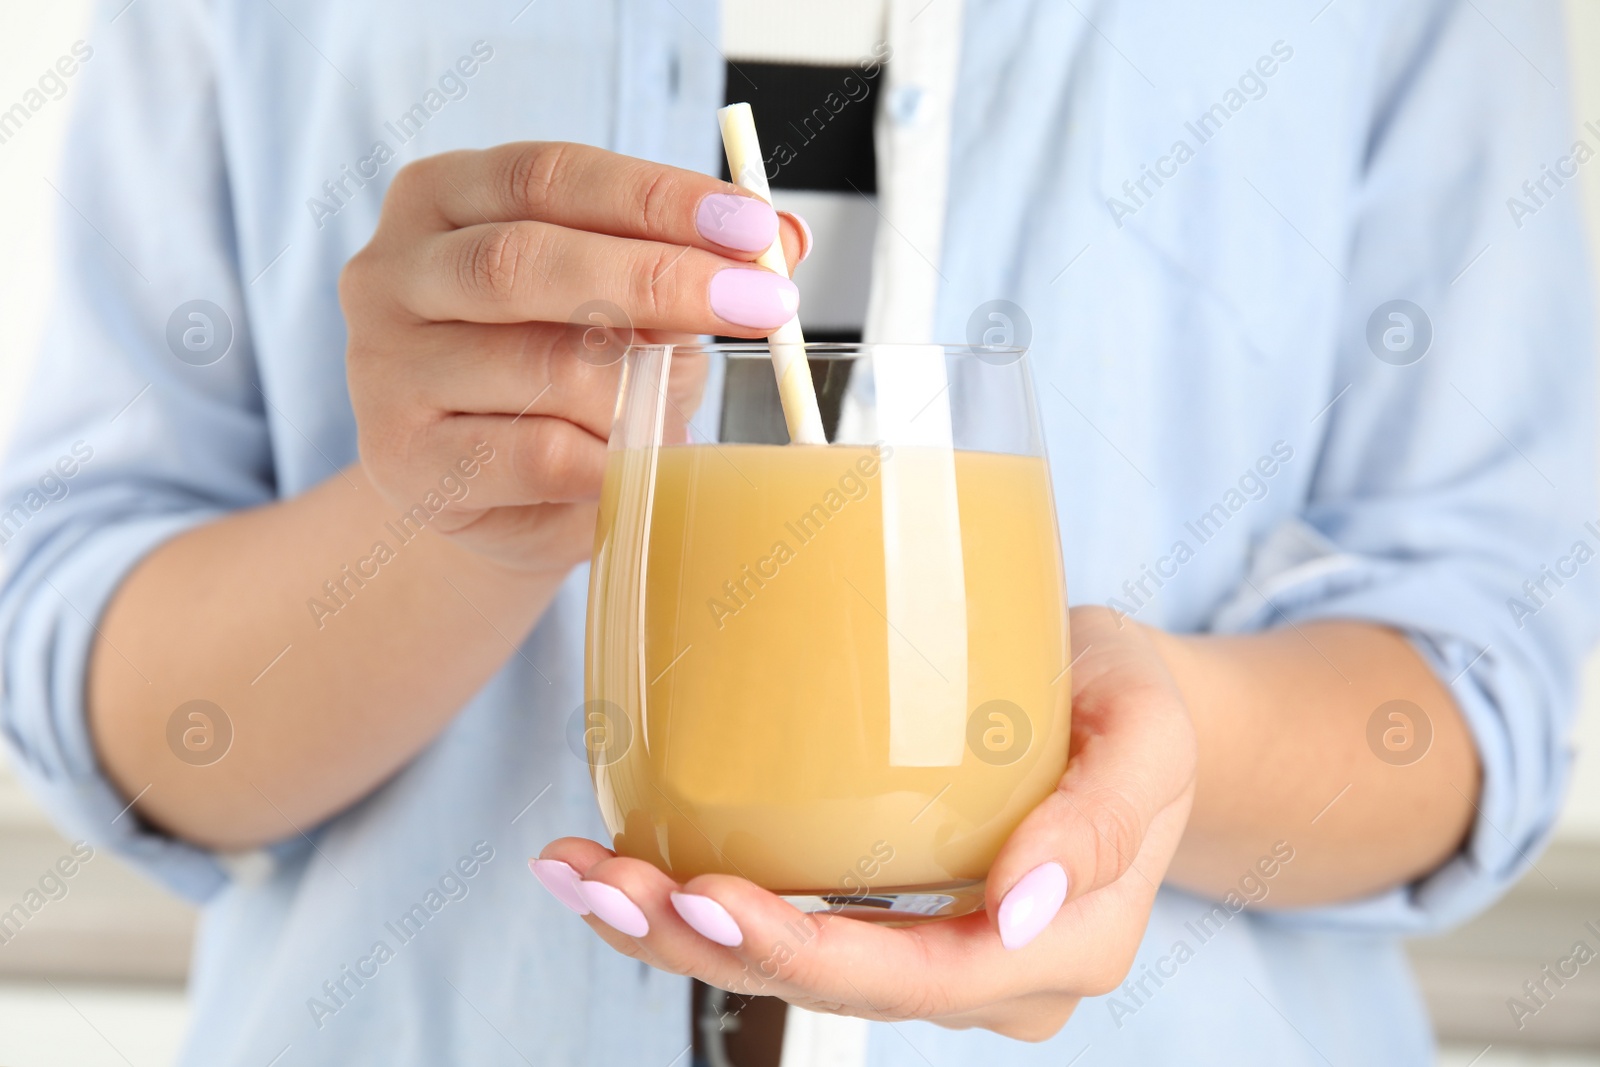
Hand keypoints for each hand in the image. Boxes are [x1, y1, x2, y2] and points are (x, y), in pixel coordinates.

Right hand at [339, 142, 805, 572]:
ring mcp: (384, 368)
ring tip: (681, 414)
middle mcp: (392, 271)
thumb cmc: (559, 374)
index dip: (657, 198)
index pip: (551, 176)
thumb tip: (789, 237)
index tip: (754, 230)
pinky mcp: (402, 460)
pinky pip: (534, 456)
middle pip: (527, 260)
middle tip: (760, 306)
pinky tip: (641, 463)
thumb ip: (694, 261)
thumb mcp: (625, 303)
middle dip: (659, 280)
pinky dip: (610, 461)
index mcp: (441, 196)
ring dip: (639, 392)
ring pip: (540, 366)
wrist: (487, 492)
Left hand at [533, 606, 1196, 1040]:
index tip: (708, 898)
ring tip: (578, 874)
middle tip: (599, 883)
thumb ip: (1105, 819)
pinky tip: (618, 863)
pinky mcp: (884, 911)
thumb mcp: (1148, 736)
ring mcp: (928, 950)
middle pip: (828, 986)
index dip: (803, 958)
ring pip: (789, 967)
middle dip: (701, 945)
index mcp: (1057, 946)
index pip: (916, 979)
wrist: (1121, 711)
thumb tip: (1022, 905)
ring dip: (674, 929)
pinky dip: (696, 900)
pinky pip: (787, 925)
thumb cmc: (1132, 709)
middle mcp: (984, 973)